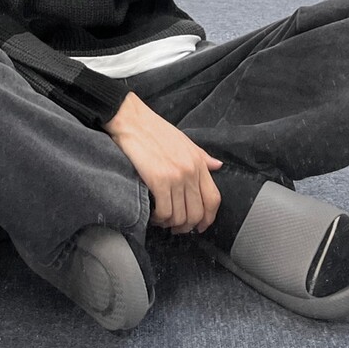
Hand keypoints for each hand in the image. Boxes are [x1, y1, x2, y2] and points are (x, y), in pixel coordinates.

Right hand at [103, 92, 223, 234]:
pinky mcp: (158, 180)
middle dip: (187, 226)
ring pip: (180, 216)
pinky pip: (164, 212)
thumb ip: (201, 156)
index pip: (213, 199)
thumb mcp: (183, 140)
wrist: (131, 120)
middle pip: (197, 213)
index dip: (208, 218)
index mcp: (198, 162)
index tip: (200, 226)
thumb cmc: (154, 129)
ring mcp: (175, 176)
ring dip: (170, 224)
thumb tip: (217, 165)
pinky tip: (153, 214)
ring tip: (162, 219)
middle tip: (176, 227)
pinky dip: (159, 218)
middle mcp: (190, 171)